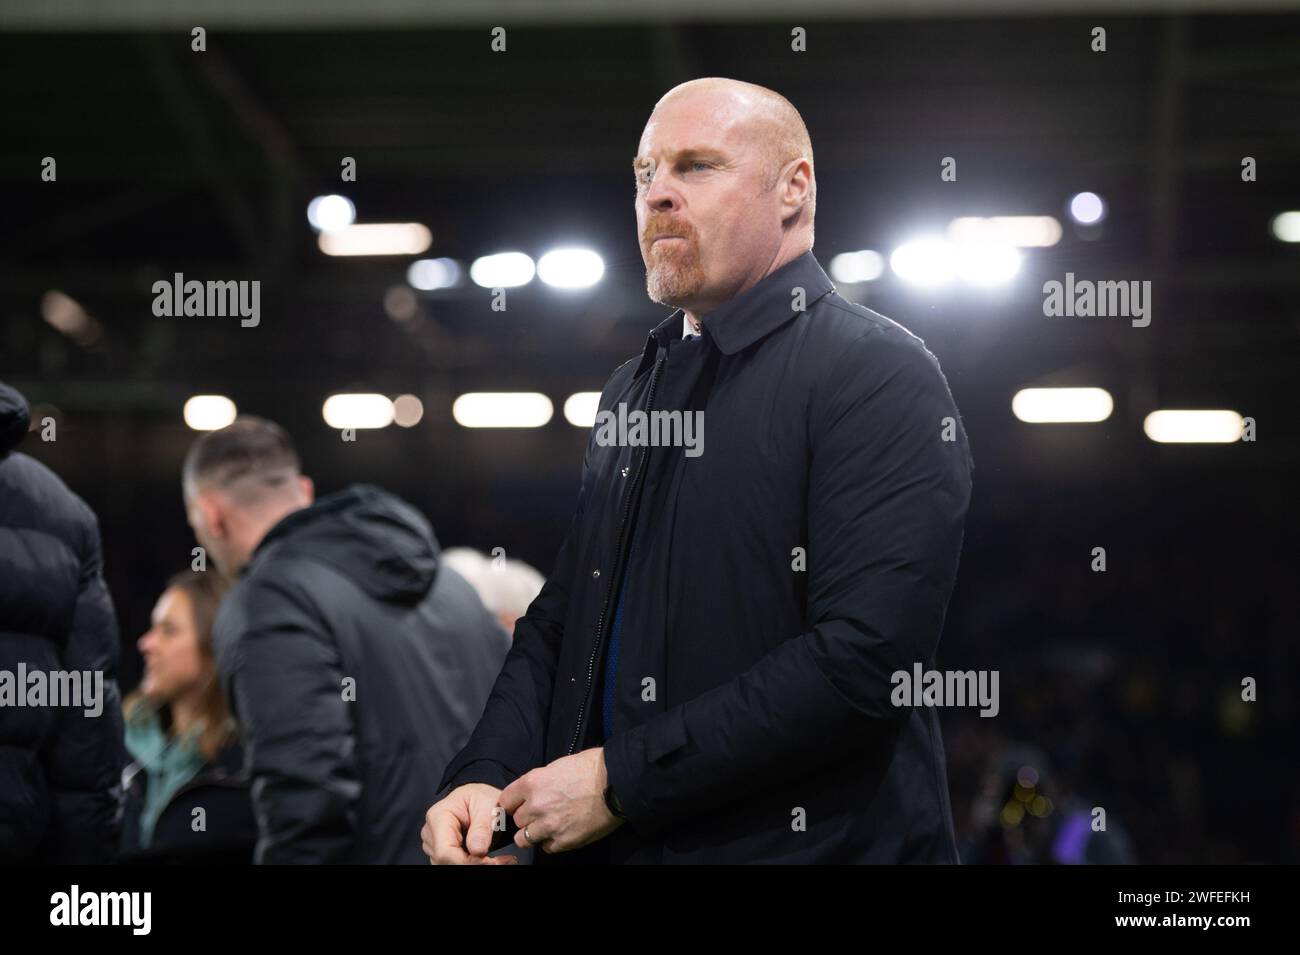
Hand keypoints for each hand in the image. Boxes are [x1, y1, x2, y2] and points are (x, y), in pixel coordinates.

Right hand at [421, 783, 518, 864]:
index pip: (445, 851)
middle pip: (446, 861)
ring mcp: (434, 844)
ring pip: (450, 865)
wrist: (480, 800)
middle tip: (502, 861)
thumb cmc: (482, 798)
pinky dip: (474, 864)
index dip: (467, 862)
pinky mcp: (442, 853)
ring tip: (499, 859)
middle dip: (475, 864)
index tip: (489, 862)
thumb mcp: (489, 805)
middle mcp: (431, 832)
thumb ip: (482, 827)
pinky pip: (455, 864)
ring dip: (476, 865)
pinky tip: (490, 860)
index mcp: (438, 816)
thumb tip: (477, 850)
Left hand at [499, 747, 622, 853]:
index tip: (516, 806)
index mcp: (532, 783)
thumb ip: (540, 782)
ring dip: (533, 833)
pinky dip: (552, 842)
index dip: (511, 804)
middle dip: (526, 817)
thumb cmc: (592, 768)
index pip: (505, 800)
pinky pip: (547, 848)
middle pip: (516, 820)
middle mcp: (536, 806)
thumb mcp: (558, 766)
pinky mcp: (563, 841)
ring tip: (547, 827)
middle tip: (540, 813)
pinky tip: (562, 832)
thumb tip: (534, 791)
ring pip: (524, 839)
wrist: (616, 783)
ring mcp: (549, 826)